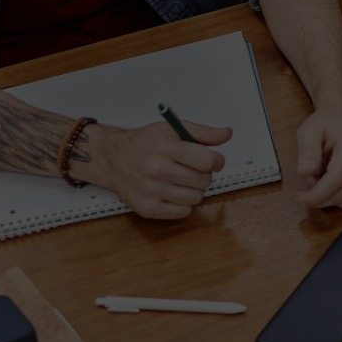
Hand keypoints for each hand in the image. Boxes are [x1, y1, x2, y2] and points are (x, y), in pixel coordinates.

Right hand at [83, 120, 230, 219]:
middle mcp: (157, 169)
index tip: (212, 160)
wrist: (114, 159)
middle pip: (204, 181)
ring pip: (196, 198)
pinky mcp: (147, 208)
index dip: (217, 161)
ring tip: (181, 180)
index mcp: (166, 147)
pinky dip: (182, 204)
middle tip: (191, 169)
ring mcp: (151, 191)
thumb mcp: (173, 129)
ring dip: (194, 190)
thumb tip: (226, 134)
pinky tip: (173, 192)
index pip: (208, 161)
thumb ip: (203, 132)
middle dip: (203, 175)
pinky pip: (182, 212)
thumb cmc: (144, 144)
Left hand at [293, 104, 341, 209]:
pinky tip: (334, 183)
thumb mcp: (309, 131)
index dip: (317, 195)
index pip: (336, 180)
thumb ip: (307, 152)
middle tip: (306, 187)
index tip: (301, 199)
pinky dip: (341, 198)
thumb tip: (305, 172)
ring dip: (330, 196)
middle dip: (320, 198)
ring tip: (322, 176)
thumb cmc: (327, 123)